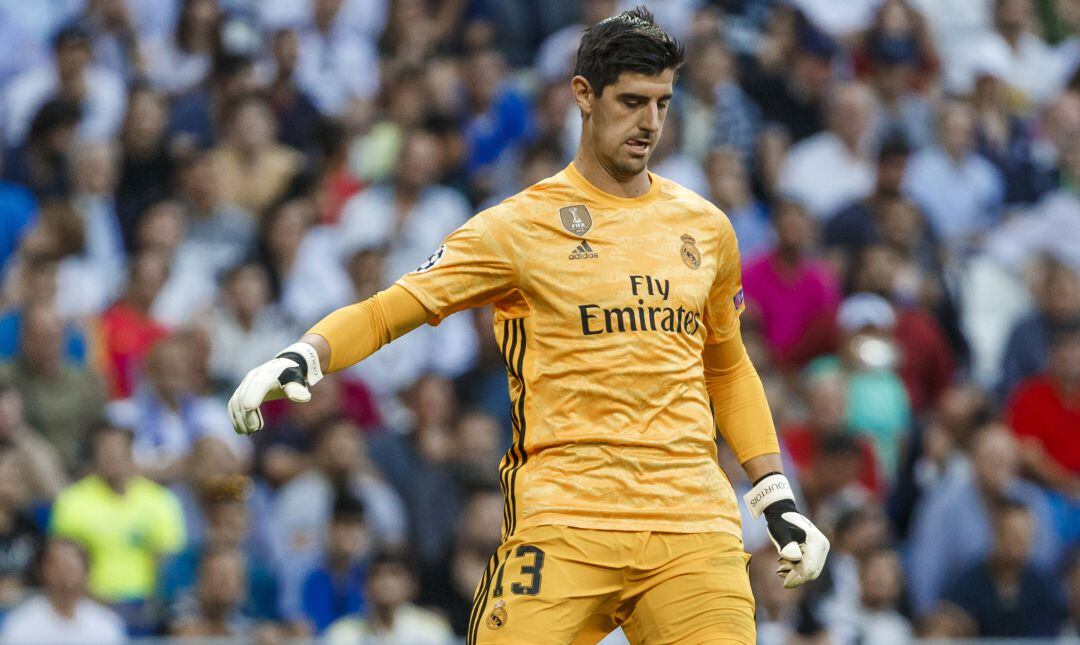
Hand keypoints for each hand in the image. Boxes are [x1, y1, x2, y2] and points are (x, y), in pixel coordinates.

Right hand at [228, 342, 323, 434]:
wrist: (282, 367)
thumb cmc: (292, 377)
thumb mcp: (297, 382)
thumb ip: (298, 389)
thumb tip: (304, 397)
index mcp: (268, 374)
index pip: (259, 384)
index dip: (253, 395)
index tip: (250, 408)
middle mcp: (253, 377)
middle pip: (244, 396)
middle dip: (246, 414)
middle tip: (254, 429)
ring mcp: (245, 383)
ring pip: (235, 401)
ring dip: (239, 418)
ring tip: (249, 431)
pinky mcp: (241, 391)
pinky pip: (233, 404)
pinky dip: (235, 417)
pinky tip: (242, 430)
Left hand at [743, 473, 828, 587]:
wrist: (782, 512)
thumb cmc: (780, 522)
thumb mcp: (781, 533)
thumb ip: (787, 546)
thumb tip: (795, 558)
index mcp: (816, 541)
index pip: (810, 567)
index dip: (798, 578)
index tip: (784, 584)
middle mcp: (822, 546)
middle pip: (813, 571)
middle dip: (797, 577)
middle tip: (780, 573)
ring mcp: (821, 549)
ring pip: (811, 571)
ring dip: (796, 574)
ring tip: (780, 568)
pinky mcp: (817, 552)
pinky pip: (810, 567)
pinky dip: (798, 570)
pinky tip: (784, 568)